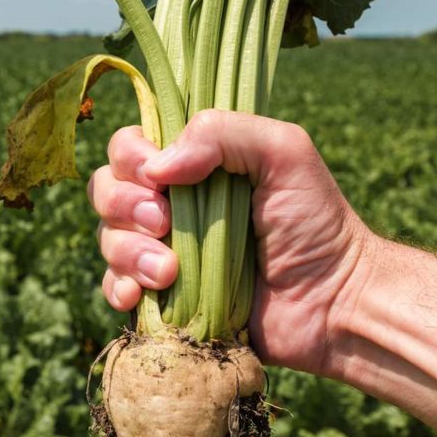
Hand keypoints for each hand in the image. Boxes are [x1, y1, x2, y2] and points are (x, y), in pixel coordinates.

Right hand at [88, 109, 374, 375]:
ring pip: (108, 240)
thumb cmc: (315, 223)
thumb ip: (224, 133)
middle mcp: (170, 205)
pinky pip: (114, 289)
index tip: (158, 177)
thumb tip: (158, 166)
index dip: (130, 159)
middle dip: (124, 206)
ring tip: (169, 272)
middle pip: (105, 190)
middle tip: (164, 224)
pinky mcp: (162, 301)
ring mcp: (162, 253)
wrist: (331, 302)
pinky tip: (140, 298)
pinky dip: (118, 290)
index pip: (129, 147)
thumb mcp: (284, 152)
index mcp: (193, 165)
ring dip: (127, 253)